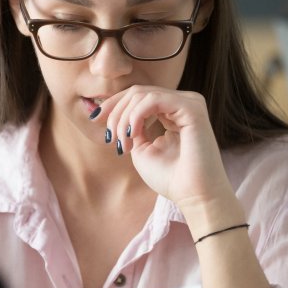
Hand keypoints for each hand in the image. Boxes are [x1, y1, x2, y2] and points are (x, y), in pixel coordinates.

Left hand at [91, 86, 233, 213]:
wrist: (194, 195)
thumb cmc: (170, 178)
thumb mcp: (141, 149)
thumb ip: (132, 129)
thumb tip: (119, 115)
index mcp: (172, 112)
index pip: (138, 96)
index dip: (113, 104)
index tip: (94, 119)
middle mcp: (182, 103)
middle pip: (137, 92)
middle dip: (115, 113)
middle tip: (110, 138)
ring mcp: (189, 103)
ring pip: (142, 94)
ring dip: (124, 118)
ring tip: (123, 142)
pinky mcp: (192, 108)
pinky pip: (154, 99)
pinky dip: (136, 115)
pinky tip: (133, 133)